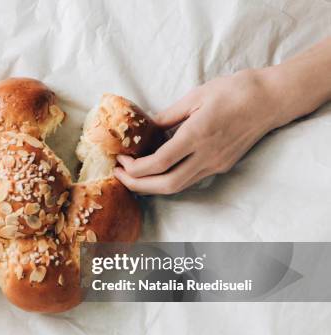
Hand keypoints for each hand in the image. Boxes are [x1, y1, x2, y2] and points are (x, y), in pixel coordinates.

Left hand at [114, 69, 281, 194]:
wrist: (272, 99)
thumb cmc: (235, 91)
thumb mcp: (196, 96)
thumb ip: (168, 116)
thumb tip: (146, 127)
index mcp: (197, 135)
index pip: (158, 164)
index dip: (134, 168)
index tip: (121, 159)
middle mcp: (206, 156)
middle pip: (165, 185)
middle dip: (137, 185)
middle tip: (120, 174)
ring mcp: (215, 164)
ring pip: (178, 186)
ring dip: (151, 185)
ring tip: (133, 174)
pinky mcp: (221, 166)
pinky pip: (189, 179)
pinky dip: (168, 177)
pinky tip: (157, 167)